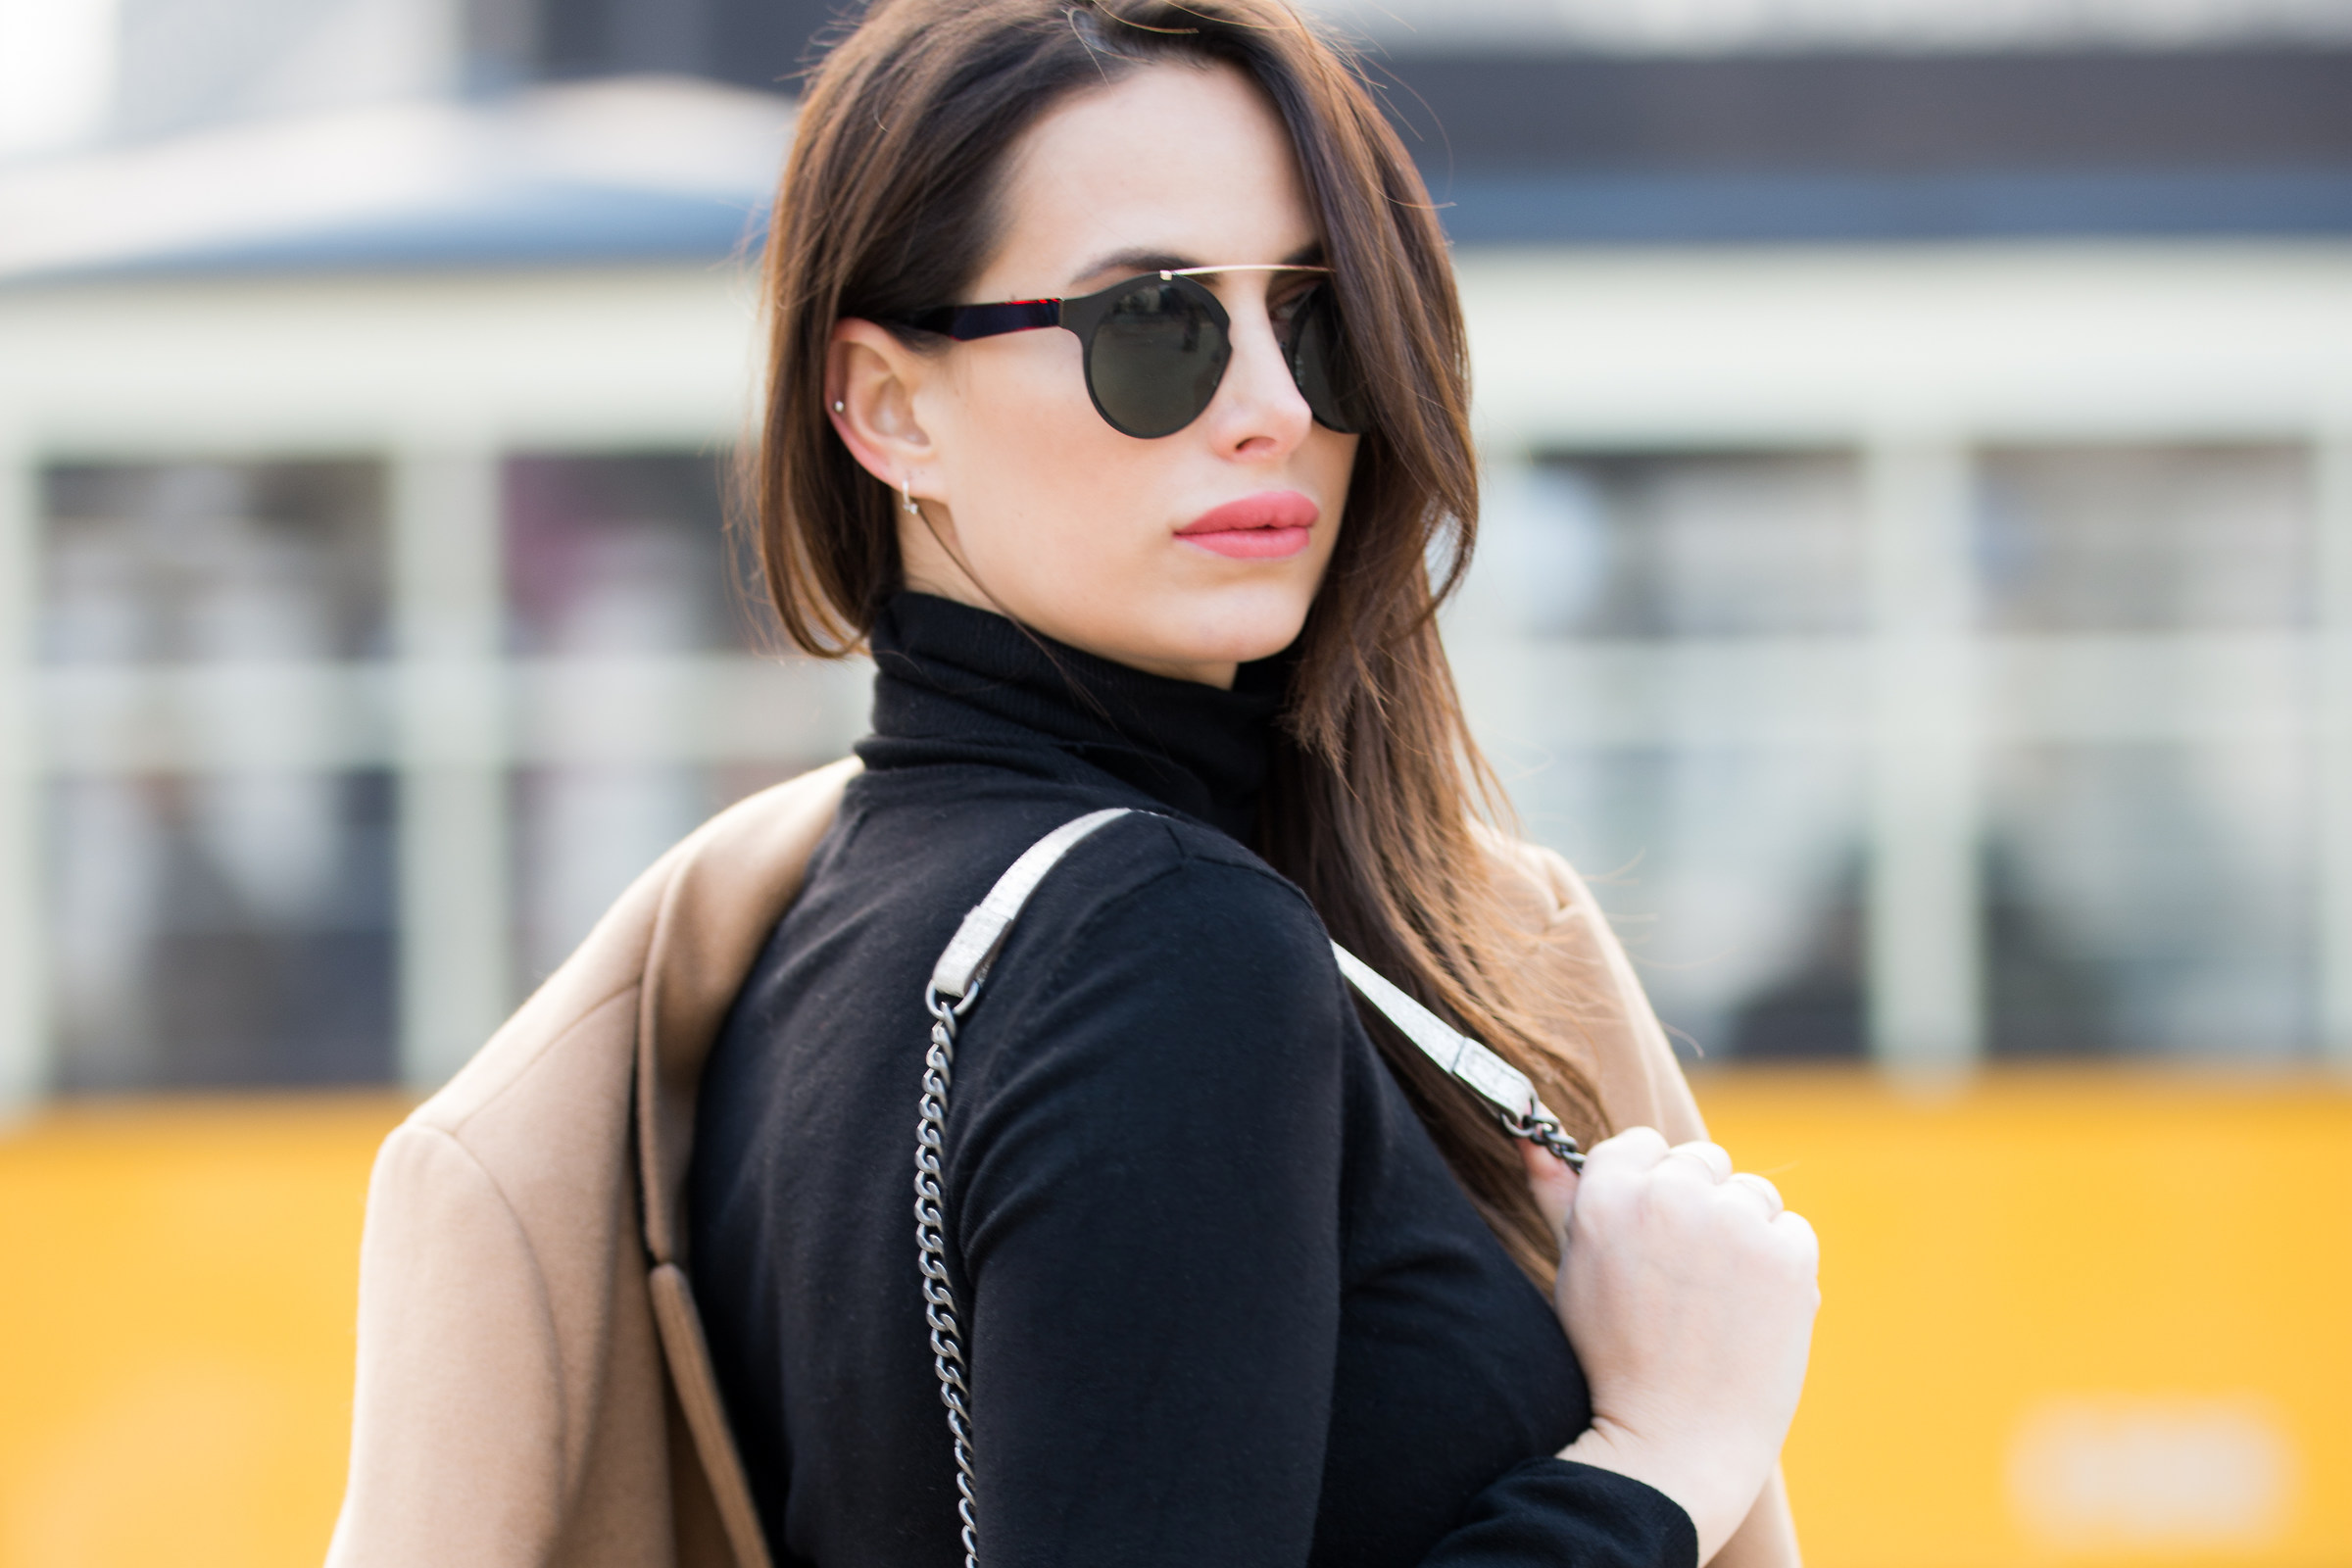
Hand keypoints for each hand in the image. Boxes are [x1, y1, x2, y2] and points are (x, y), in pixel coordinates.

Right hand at [1521, 1128, 1818, 1562]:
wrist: (1674, 1443)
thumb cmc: (1612, 1358)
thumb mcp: (1573, 1270)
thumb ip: (1557, 1196)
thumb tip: (1536, 1142)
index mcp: (1608, 1193)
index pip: (1641, 1144)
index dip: (1649, 1188)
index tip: (1651, 1234)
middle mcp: (1669, 1195)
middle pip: (1700, 1161)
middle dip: (1698, 1206)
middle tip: (1685, 1276)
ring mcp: (1732, 1222)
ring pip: (1752, 1193)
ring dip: (1742, 1232)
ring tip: (1718, 1299)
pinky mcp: (1785, 1254)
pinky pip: (1791, 1231)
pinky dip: (1780, 1267)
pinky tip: (1750, 1313)